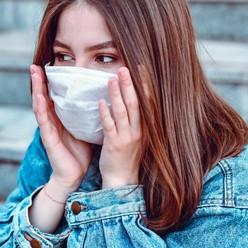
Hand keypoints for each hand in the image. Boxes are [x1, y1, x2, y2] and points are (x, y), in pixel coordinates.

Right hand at [30, 65, 91, 195]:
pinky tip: (39, 97)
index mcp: (59, 118)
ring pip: (40, 105)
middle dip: (38, 81)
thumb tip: (101, 97)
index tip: (47, 65)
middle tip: (34, 64)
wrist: (74, 175)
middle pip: (43, 97)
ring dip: (36, 89)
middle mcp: (51, 121)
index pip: (53, 95)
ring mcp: (47, 129)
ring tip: (34, 74)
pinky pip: (43, 121)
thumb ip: (86, 114)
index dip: (49, 81)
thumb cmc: (79, 152)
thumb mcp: (84, 127)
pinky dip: (41, 108)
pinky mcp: (48, 139)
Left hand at [98, 67, 141, 188]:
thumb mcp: (136, 135)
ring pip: (122, 113)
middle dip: (130, 85)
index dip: (144, 85)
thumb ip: (134, 118)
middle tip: (124, 68)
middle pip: (135, 103)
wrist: (122, 180)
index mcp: (145, 127)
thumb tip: (130, 97)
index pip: (147, 102)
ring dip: (117, 95)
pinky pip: (110, 127)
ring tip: (112, 79)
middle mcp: (138, 131)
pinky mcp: (115, 145)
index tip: (140, 68)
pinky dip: (105, 114)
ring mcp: (127, 138)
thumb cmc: (127, 156)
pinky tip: (100, 102)